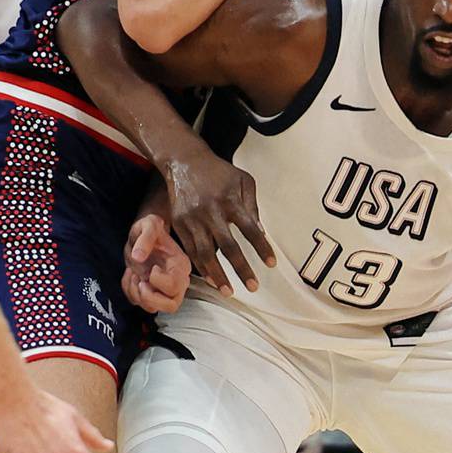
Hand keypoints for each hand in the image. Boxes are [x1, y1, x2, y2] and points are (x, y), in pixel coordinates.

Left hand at [122, 213, 190, 312]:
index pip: (174, 285)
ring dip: (138, 295)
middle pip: (171, 306)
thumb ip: (146, 236)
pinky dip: (129, 292)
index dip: (158, 280)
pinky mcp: (151, 293)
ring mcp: (164, 290)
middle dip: (150, 297)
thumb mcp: (148, 224)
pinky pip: (139, 303)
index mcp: (180, 265)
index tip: (151, 267)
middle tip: (141, 281)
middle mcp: (177, 281)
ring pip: (154, 309)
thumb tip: (138, 256)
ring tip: (134, 275)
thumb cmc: (149, 228)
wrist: (142, 234)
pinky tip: (131, 275)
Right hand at [160, 147, 276, 295]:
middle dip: (241, 268)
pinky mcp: (179, 223)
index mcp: (230, 200)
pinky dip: (201, 266)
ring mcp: (193, 219)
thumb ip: (252, 206)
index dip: (262, 248)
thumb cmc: (219, 172)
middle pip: (229, 246)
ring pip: (206, 253)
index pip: (251, 229)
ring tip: (228, 291)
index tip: (271, 264)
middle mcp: (211, 211)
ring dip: (218, 275)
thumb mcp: (243, 180)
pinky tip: (210, 279)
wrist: (184, 161)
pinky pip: (191, 250)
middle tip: (253, 287)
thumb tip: (261, 232)